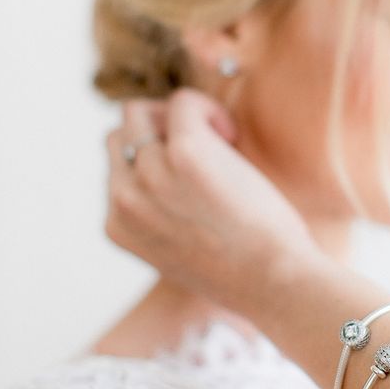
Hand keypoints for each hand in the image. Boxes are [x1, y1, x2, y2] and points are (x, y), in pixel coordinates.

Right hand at [104, 87, 319, 315]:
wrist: (273, 285)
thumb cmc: (241, 270)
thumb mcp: (178, 250)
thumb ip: (158, 215)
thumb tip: (163, 169)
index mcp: (117, 225)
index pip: (116, 167)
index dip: (153, 161)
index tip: (191, 178)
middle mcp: (123, 199)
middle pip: (120, 134)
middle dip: (156, 132)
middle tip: (203, 151)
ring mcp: (150, 173)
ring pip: (141, 112)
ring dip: (180, 121)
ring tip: (219, 145)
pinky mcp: (185, 152)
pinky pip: (183, 103)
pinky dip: (208, 111)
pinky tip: (232, 137)